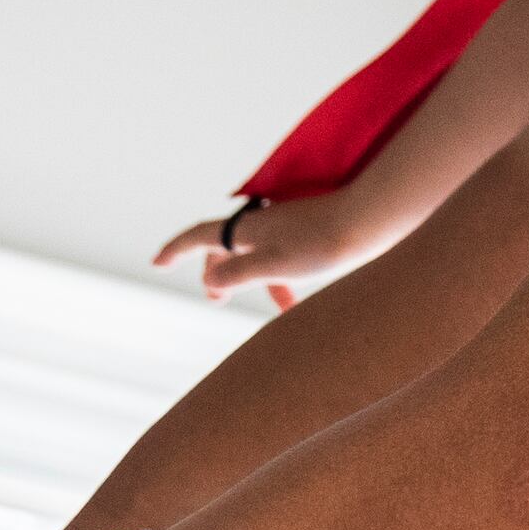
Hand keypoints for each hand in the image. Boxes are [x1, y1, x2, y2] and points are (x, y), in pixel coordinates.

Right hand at [156, 183, 390, 310]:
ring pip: (257, 254)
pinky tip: (302, 298)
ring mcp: (284, 225)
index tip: (158, 263)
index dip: (176, 250)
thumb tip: (209, 280)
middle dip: (218, 272)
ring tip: (278, 309)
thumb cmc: (323, 244)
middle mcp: (262, 222)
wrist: (370, 220)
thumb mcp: (275, 265)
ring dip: (256, 281)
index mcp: (248, 228)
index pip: (200, 236)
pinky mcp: (307, 231)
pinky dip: (280, 276)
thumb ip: (238, 274)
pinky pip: (280, 255)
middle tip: (216, 299)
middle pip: (227, 246)